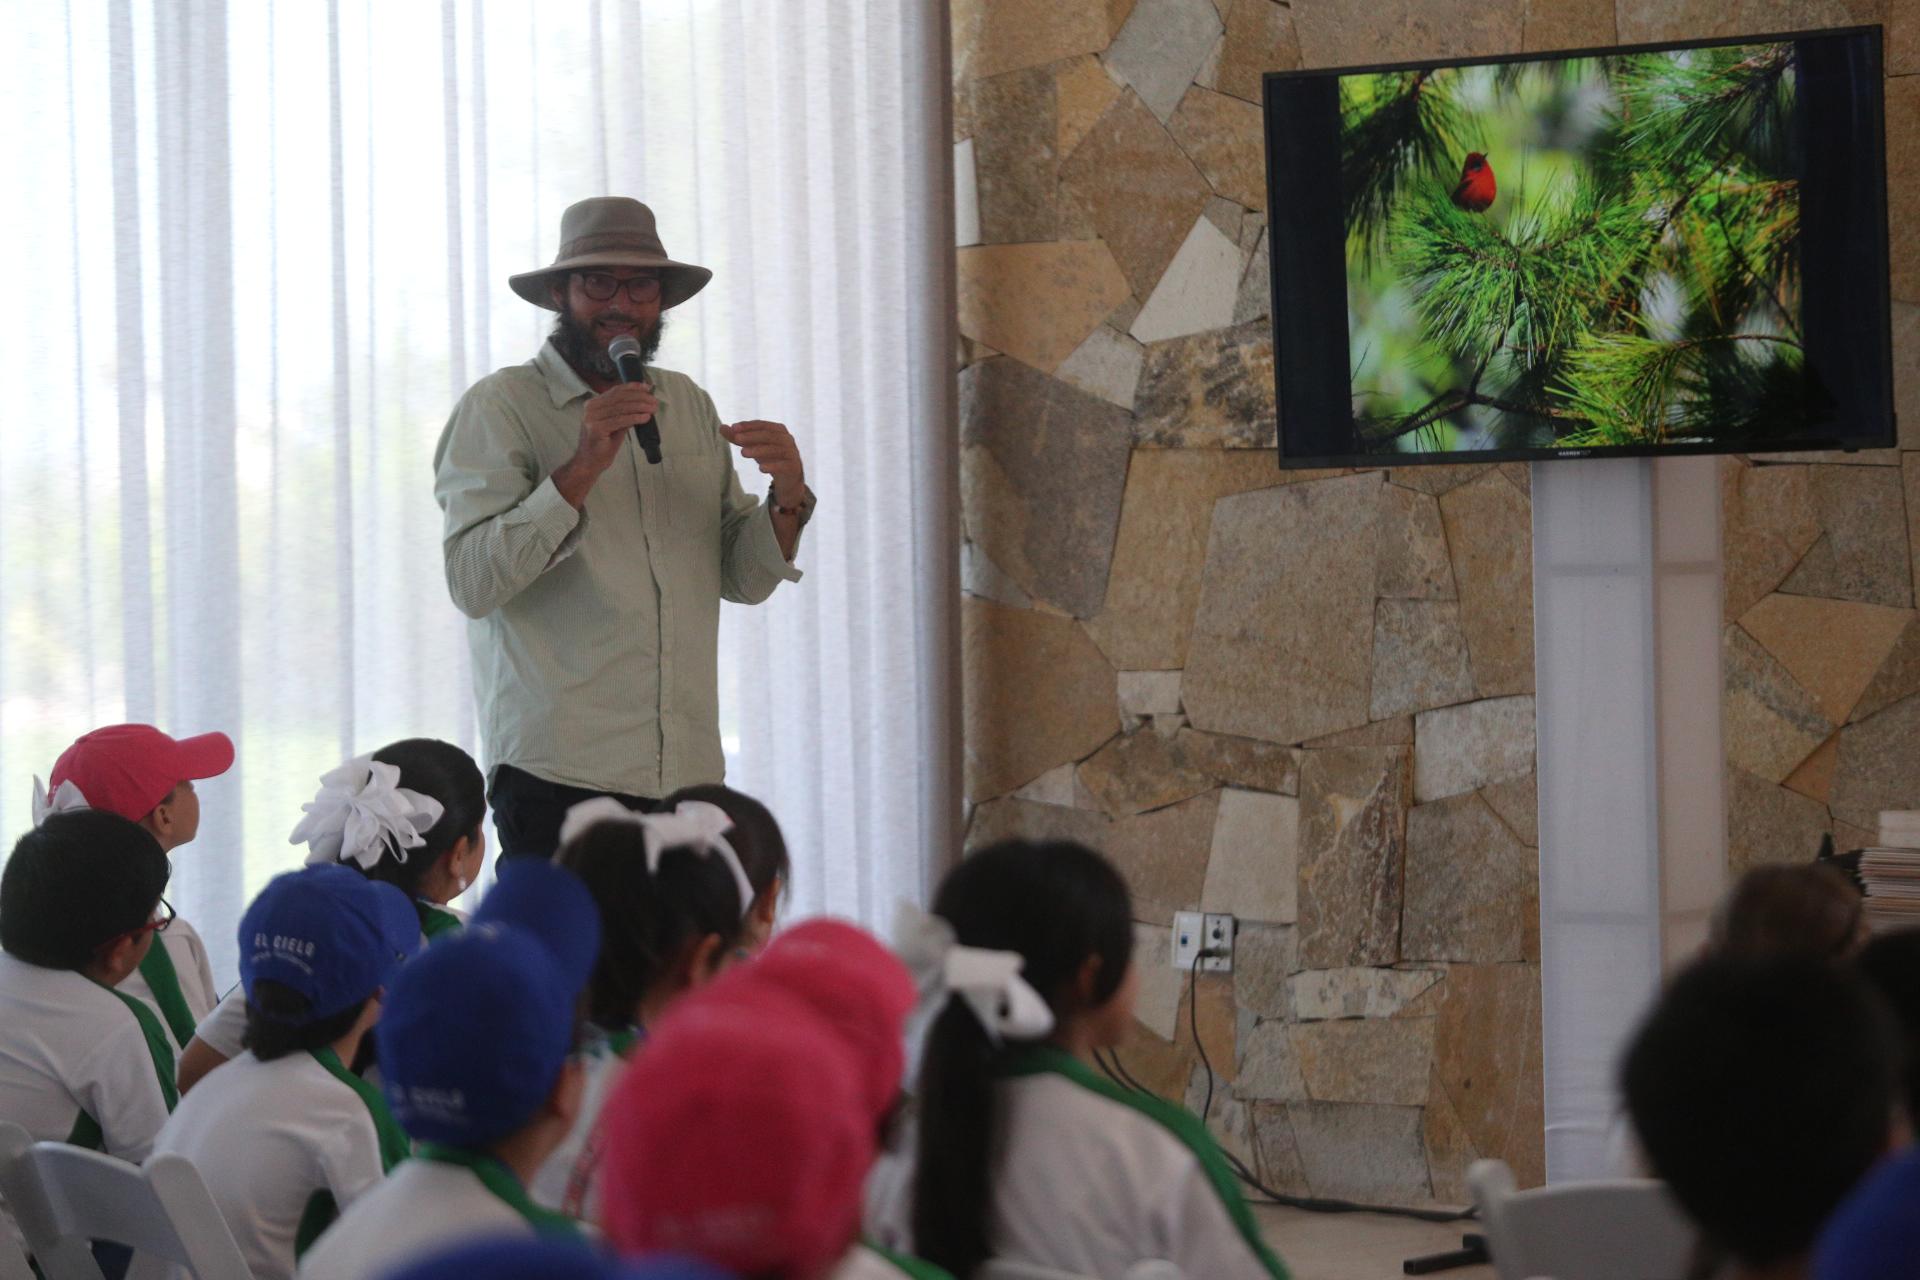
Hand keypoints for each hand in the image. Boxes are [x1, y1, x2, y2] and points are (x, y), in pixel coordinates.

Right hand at [553, 383, 658, 507]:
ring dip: (640, 407)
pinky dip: (635, 418)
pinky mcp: (596, 428)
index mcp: (593, 404)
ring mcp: (591, 417)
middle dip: (640, 398)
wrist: (589, 462)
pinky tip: (645, 418)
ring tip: (653, 409)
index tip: (647, 387)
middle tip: (654, 402)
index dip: (633, 387)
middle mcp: (590, 408)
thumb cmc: (603, 444)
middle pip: (620, 397)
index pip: (615, 391)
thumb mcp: (616, 424)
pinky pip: (620, 420)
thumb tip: (643, 401)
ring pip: (621, 408)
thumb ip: (624, 412)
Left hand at [720, 420, 804, 506]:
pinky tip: (761, 469)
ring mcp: (792, 453)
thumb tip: (721, 427)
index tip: (734, 428)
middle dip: (752, 436)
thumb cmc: (771, 457)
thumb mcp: (754, 446)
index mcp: (779, 430)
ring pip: (776, 449)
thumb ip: (739, 438)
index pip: (763, 425)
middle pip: (769, 435)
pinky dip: (772, 466)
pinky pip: (784, 465)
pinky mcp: (794, 468)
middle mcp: (787, 439)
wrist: (788, 478)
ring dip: (759, 450)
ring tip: (743, 453)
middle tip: (736, 439)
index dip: (748, 426)